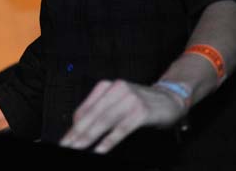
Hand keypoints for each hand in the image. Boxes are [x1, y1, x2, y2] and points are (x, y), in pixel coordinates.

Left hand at [59, 79, 186, 153]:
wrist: (170, 98)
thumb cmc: (140, 102)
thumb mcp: (117, 101)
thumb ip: (100, 110)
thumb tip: (78, 127)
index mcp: (106, 86)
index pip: (84, 108)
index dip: (73, 126)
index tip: (66, 138)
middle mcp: (116, 89)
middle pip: (91, 115)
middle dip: (77, 133)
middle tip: (66, 145)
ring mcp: (129, 100)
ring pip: (104, 121)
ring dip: (88, 137)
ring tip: (77, 148)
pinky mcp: (141, 112)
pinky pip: (121, 129)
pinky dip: (109, 141)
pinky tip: (99, 150)